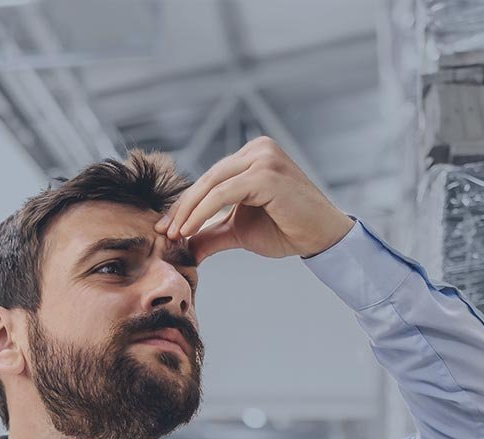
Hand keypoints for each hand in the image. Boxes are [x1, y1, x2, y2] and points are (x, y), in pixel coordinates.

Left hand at [154, 136, 352, 262]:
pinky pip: (223, 193)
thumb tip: (184, 245)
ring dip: (188, 211)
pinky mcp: (267, 173)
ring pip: (212, 184)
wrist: (319, 237)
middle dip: (182, 207)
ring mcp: (264, 157)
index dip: (185, 204)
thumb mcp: (239, 230)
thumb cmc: (286, 229)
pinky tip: (189, 231)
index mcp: (252, 155)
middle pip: (207, 179)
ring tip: (175, 235)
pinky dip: (202, 213)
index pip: (209, 178)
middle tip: (164, 232)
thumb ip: (212, 232)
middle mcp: (258, 149)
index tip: (166, 227)